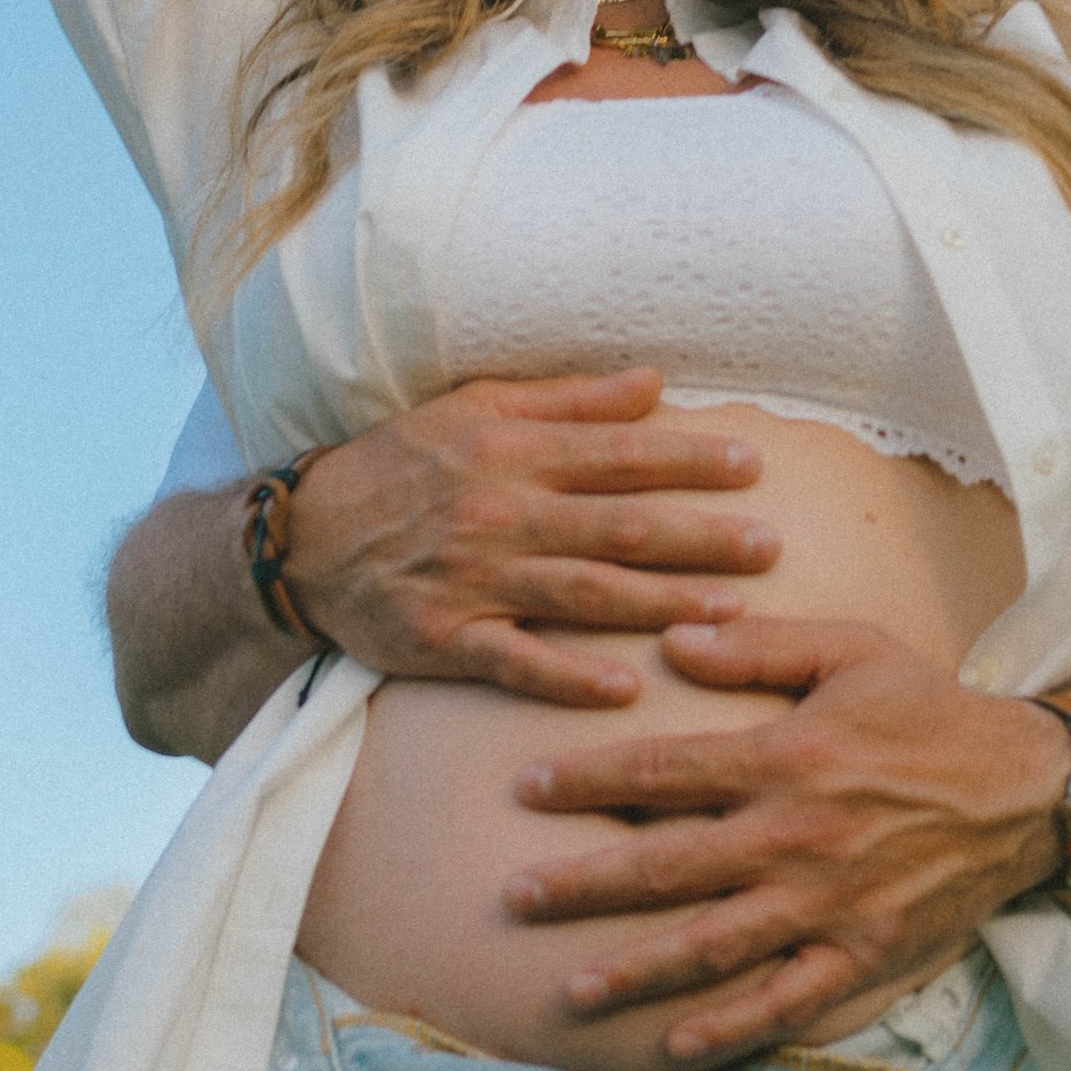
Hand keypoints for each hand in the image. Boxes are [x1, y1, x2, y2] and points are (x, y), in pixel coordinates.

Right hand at [281, 370, 782, 709]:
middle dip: (699, 537)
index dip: (688, 460)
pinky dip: (569, 677)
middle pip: (617, 526)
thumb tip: (654, 380)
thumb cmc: (400, 465)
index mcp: (510, 450)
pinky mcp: (445, 640)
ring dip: (660, 605)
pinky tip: (626, 689)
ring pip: (584, 594)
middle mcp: (499, 512)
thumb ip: (569, 399)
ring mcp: (474, 579)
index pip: (617, 453)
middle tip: (770, 546)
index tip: (753, 466)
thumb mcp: (475, 408)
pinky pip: (516, 663)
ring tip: (730, 614)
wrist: (300, 540)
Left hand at [502, 617, 1070, 1059]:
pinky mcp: (864, 955)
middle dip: (582, 886)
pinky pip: (785, 1001)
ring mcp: (830, 906)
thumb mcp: (853, 651)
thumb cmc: (931, 711)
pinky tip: (672, 1045)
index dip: (587, 779)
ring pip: (713, 946)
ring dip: (636, 970)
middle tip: (512, 900)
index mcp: (789, 756)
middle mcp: (799, 837)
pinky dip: (729, 1027)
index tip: (524, 789)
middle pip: (667, 867)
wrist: (1030, 789)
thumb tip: (671, 640)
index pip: (664, 771)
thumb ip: (759, 646)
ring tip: (569, 990)